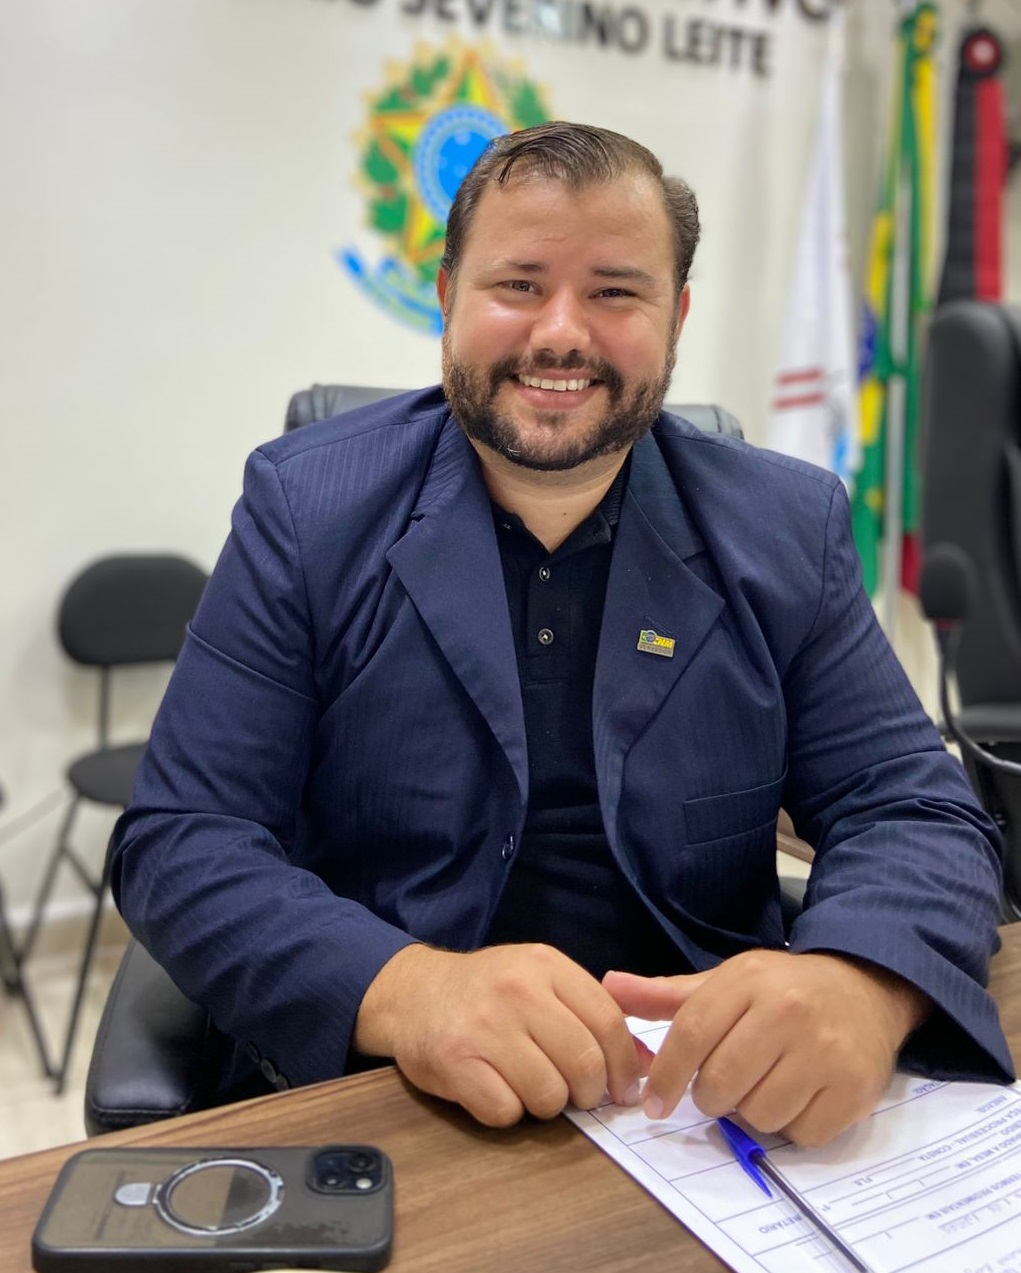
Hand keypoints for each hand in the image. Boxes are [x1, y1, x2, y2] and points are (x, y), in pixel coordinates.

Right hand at [353, 942, 641, 1126]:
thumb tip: (647, 1064)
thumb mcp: (541, 980)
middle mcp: (517, 991)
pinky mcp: (454, 1062)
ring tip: (528, 1085)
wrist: (413, 993)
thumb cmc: (488, 990)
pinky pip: (506, 1112)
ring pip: (549, 1095)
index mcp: (546, 965)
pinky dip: (507, 1112)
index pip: (607, 1023)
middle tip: (577, 1095)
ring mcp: (484, 1027)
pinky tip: (495, 1089)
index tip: (624, 1089)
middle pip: (584, 1064)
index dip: (626, 1066)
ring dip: (546, 1104)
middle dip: (588, 1093)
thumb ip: (591, 1012)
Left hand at [603, 950, 930, 1145]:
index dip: (666, 1077)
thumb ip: (665, 994)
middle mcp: (788, 1010)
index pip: (691, 1035)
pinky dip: (791, 1127)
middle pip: (721, 1083)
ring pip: (759, 1115)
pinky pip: (801, 1134)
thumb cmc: (781, 990)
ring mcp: (825, 1050)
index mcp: (748, 980)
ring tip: (763, 1085)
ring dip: (752, 1112)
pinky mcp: (854, 1087)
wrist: (863, 989)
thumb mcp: (724, 982)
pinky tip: (797, 1097)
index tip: (655, 1105)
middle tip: (723, 1086)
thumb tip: (608, 986)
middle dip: (711, 1097)